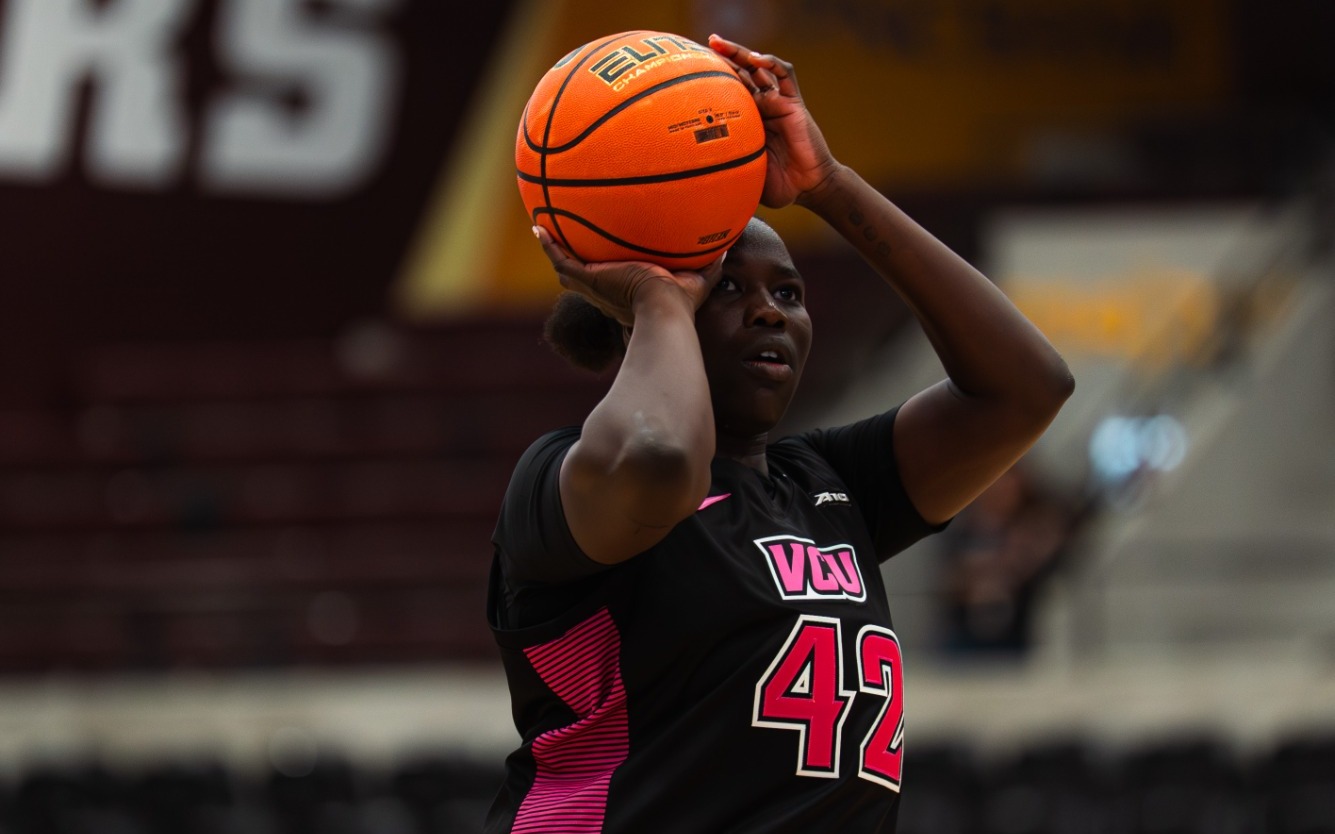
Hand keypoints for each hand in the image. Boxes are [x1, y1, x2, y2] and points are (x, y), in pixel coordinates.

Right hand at [533, 227, 724, 324]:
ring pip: (567, 269)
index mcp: (628, 291)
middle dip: (574, 260)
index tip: (605, 256)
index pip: (613, 278)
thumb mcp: (700, 276)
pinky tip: (539, 227)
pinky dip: (549, 245)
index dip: (606, 268)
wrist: (664, 309)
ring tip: (543, 230)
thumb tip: (731, 241)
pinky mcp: (588, 279)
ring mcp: (594, 286)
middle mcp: (607, 291)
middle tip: (566, 241)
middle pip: (584, 275)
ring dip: (555, 250)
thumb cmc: (683, 302)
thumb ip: (712, 259)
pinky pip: (561, 259)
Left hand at [708, 34, 840, 209]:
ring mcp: (777, 102)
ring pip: (758, 68)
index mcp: (747, 121)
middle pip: (739, 73)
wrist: (808, 188)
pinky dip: (771, 63)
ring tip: (718, 43)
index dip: (711, 80)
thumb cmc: (778, 185)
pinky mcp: (794, 103)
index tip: (688, 71)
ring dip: (739, 53)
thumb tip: (693, 182)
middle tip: (702, 46)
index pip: (727, 92)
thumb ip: (725, 170)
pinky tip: (756, 59)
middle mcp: (761, 107)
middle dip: (721, 58)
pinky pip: (785, 75)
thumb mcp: (744, 174)